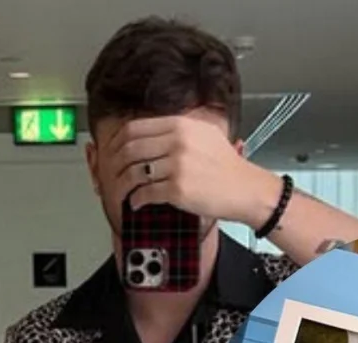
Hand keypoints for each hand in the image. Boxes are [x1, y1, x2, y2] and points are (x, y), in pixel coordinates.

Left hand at [102, 115, 276, 225]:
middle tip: (112, 174)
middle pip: (131, 149)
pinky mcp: (178, 188)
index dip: (117, 141)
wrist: (245, 189)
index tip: (112, 152)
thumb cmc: (226, 166)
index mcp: (180, 125)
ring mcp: (178, 165)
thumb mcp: (204, 134)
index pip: (135, 128)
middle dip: (116, 164)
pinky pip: (146, 193)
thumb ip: (177, 130)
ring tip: (124, 191)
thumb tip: (149, 133)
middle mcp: (178, 141)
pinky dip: (137, 200)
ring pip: (136, 172)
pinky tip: (137, 203)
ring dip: (124, 185)